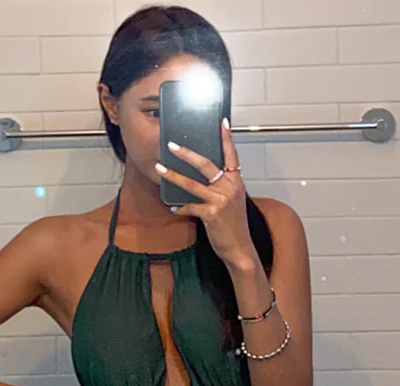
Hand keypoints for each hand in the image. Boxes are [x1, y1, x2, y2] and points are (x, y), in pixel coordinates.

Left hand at [155, 117, 254, 268]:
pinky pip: (190, 206)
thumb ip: (222, 187)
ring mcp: (220, 200)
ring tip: (160, 167)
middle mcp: (230, 187)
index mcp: (236, 182)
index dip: (226, 139)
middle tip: (172, 145)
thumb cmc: (234, 225)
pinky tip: (173, 207)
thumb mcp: (233, 202)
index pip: (232, 155)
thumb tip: (203, 177)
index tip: (222, 123)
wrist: (239, 248)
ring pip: (192, 183)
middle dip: (187, 153)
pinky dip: (180, 207)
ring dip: (173, 175)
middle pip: (206, 164)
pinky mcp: (211, 214)